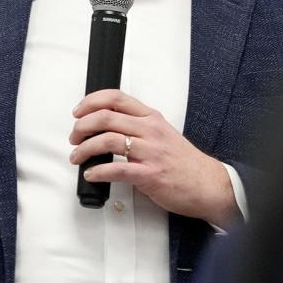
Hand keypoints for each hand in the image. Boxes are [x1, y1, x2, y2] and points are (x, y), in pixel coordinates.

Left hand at [68, 89, 236, 226]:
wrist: (209, 185)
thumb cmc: (185, 163)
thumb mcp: (163, 134)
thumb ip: (138, 127)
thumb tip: (107, 128)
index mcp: (152, 118)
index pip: (116, 98)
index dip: (90, 102)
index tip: (78, 111)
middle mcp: (150, 131)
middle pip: (105, 117)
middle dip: (81, 127)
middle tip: (74, 137)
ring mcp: (150, 152)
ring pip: (107, 140)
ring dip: (84, 149)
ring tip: (77, 157)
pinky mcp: (149, 174)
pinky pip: (116, 169)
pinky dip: (98, 171)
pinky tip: (92, 174)